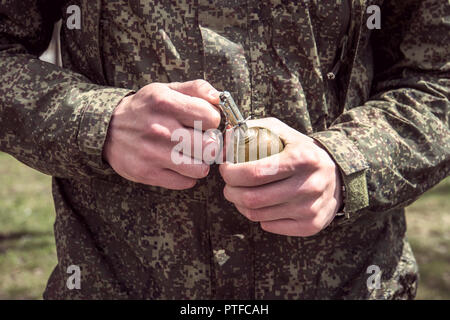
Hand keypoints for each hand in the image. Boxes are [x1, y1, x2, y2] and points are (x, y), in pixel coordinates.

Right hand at [103, 80, 220, 189]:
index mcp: (165, 103)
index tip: (203, 122)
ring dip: (200, 163)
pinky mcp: (147, 174)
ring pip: (201, 169)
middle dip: (210, 144)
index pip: (212, 118)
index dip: (212, 120)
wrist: (107, 129)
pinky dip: (186, 176)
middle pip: (210, 147)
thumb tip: (218, 99)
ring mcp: (152, 154)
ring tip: (190, 154)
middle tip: (201, 141)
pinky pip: (186, 182)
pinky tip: (178, 165)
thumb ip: (196, 88)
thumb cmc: (145, 108)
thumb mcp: (166, 89)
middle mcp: (159, 129)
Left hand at [219, 118, 342, 236]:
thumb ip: (255, 129)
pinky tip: (260, 206)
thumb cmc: (303, 153)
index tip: (225, 169)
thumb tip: (227, 136)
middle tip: (228, 186)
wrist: (338, 177)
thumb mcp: (285, 133)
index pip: (254, 173)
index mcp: (301, 159)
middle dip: (230, 192)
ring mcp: (310, 208)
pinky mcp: (311, 225)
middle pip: (253, 198)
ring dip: (240, 205)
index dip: (231, 173)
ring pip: (258, 214)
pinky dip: (258, 217)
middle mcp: (308, 185)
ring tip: (240, 195)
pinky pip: (270, 225)